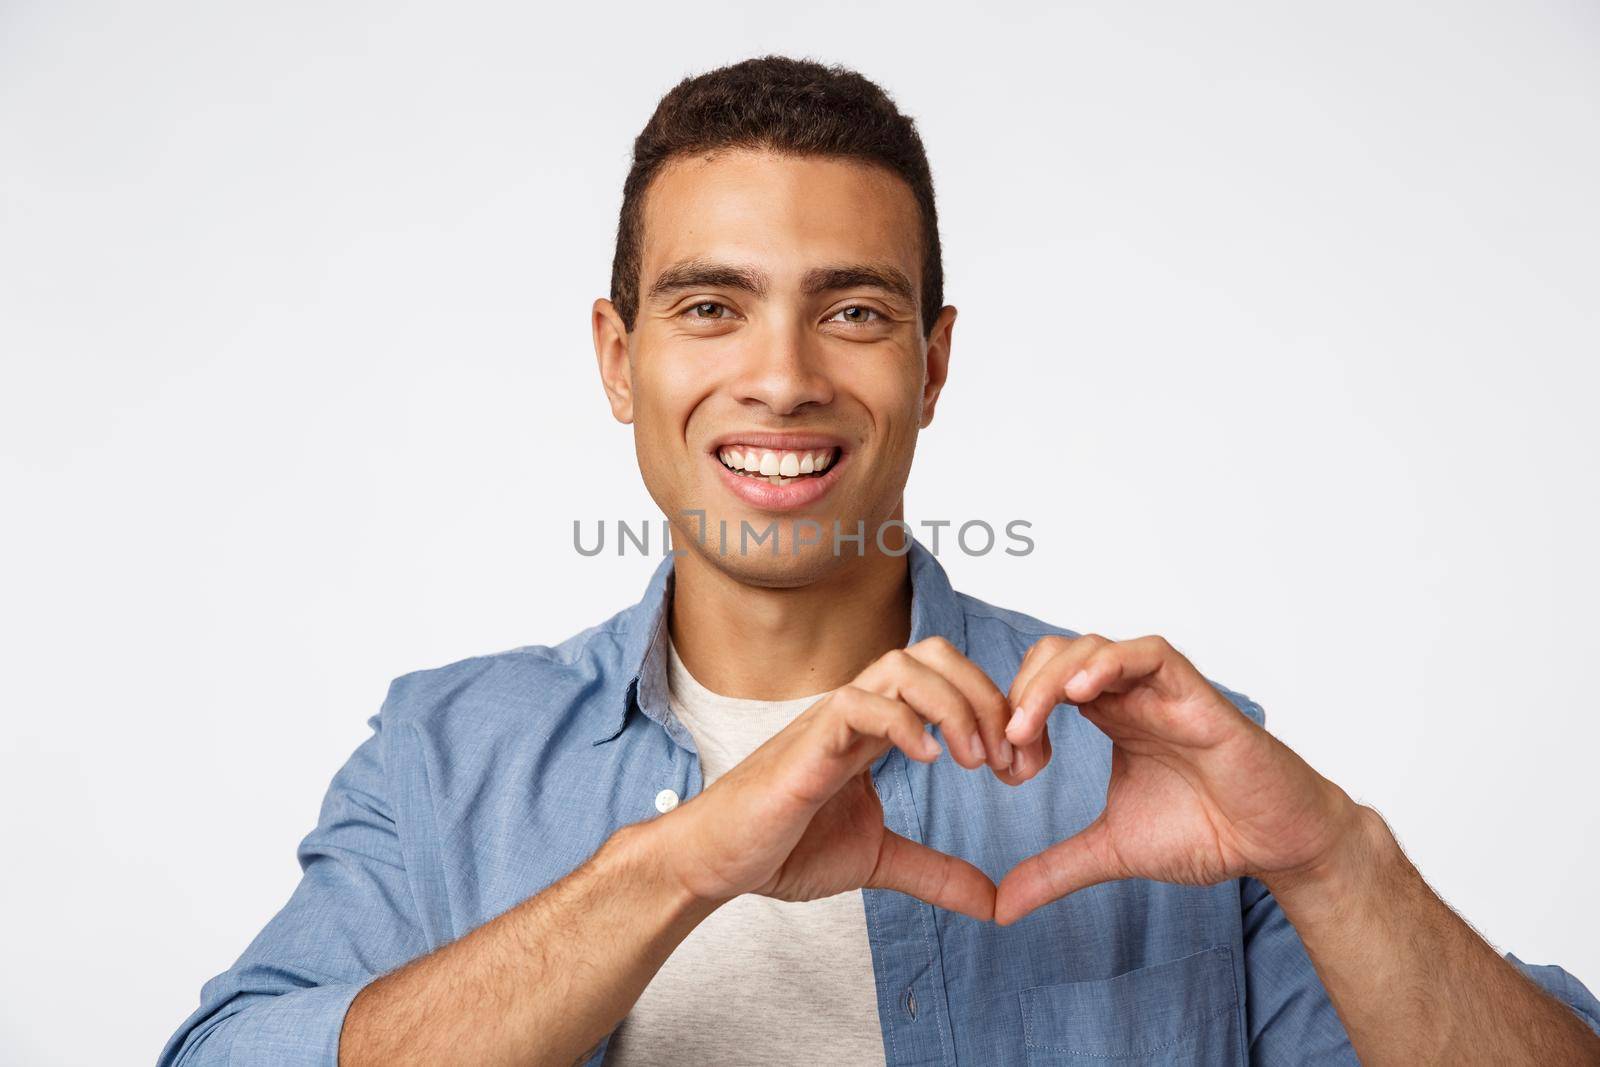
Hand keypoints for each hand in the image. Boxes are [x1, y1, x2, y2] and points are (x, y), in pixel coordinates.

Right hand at [653, 636, 1018, 920]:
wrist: (719, 861)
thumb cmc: (784, 847)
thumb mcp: (880, 860)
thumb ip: (935, 872)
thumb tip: (993, 901)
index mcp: (879, 728)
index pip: (948, 680)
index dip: (996, 710)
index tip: (1023, 766)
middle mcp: (860, 711)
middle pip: (934, 654)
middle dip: (986, 695)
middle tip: (1008, 758)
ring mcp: (833, 720)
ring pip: (902, 664)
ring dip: (954, 705)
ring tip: (974, 761)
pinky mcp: (808, 743)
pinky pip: (860, 703)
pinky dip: (904, 723)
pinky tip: (930, 762)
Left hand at [994, 633, 1360, 924]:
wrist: (1274, 843)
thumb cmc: (1207, 831)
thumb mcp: (1112, 850)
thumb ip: (1056, 869)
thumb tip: (1001, 907)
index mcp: (1110, 717)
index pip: (1042, 684)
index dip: (1013, 712)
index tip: (1003, 763)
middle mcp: (1131, 695)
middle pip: (1056, 656)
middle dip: (1021, 691)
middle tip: (1009, 744)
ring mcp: (1162, 691)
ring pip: (1093, 647)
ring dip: (1051, 678)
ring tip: (1028, 724)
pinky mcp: (1196, 696)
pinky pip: (1149, 653)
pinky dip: (1110, 662)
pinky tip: (1080, 691)